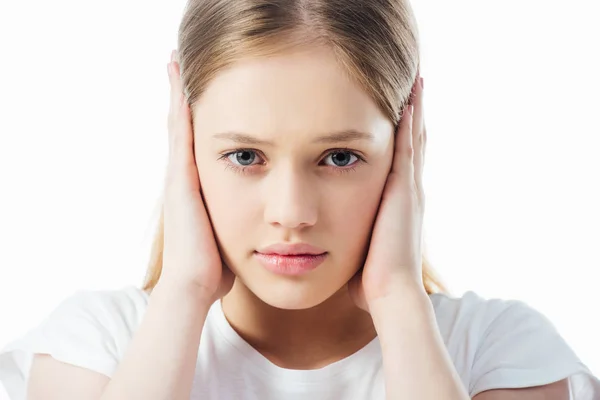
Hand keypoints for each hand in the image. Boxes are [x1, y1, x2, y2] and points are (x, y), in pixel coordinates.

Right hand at [158, 50, 233, 302]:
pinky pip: (179, 135)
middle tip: (182, 65)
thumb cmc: (214, 269)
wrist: (194, 286)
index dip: (196, 119)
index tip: (202, 95)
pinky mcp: (179, 179)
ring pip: (177, 124)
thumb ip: (241, 227)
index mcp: (196, 189)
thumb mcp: (232, 239)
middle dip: (182, 97)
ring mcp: (178, 177)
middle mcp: (183, 178)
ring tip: (176, 62)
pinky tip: (182, 83)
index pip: (196, 144)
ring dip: (177, 93)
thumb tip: (263, 232)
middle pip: (182, 127)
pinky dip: (179, 108)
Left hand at [349, 76, 426, 310]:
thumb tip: (342, 249)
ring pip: (416, 140)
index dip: (407, 138)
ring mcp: (410, 190)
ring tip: (417, 83)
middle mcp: (410, 192)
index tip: (403, 115)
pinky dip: (410, 125)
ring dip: (416, 112)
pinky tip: (408, 102)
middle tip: (417, 87)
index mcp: (400, 205)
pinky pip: (409, 149)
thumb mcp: (365, 251)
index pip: (405, 163)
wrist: (390, 292)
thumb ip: (357, 241)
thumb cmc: (374, 280)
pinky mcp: (404, 191)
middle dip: (415, 117)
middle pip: (416, 144)